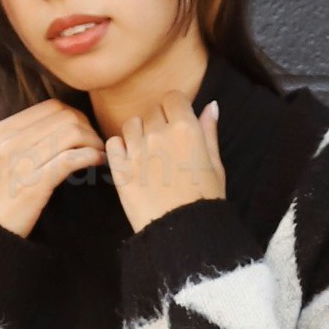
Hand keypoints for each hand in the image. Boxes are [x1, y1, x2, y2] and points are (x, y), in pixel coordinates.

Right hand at [0, 99, 107, 234]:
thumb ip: (21, 139)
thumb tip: (57, 126)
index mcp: (1, 130)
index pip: (51, 107)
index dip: (76, 116)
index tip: (85, 132)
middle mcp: (9, 141)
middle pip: (65, 117)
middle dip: (89, 128)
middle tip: (97, 145)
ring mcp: (20, 162)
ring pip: (72, 133)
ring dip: (94, 142)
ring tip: (99, 154)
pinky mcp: (33, 185)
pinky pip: (71, 159)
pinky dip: (91, 156)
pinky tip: (98, 162)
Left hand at [106, 96, 227, 231]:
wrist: (182, 231)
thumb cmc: (205, 199)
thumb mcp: (215, 164)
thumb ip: (210, 131)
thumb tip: (210, 105)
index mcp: (186, 129)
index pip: (172, 97)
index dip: (174, 106)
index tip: (176, 118)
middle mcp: (159, 134)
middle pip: (151, 110)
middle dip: (158, 120)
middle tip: (164, 142)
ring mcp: (137, 151)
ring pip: (130, 124)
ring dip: (137, 132)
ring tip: (147, 151)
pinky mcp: (120, 169)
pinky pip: (113, 143)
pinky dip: (119, 147)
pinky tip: (131, 159)